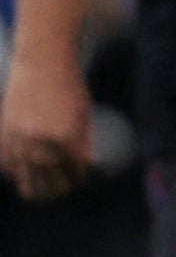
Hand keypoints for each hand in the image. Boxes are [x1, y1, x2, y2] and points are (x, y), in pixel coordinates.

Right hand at [0, 45, 92, 200]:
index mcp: (65, 137)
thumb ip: (83, 141)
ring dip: (28, 183)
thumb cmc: (68, 86)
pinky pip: (4, 156)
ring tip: (32, 192)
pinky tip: (14, 174)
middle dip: (51, 187)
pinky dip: (9, 167)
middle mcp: (40, 140)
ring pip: (21, 169)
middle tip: (56, 193)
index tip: (78, 180)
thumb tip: (86, 163)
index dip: (76, 177)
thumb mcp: (84, 113)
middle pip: (44, 174)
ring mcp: (19, 135)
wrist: (41, 64)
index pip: (71, 168)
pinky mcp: (5, 128)